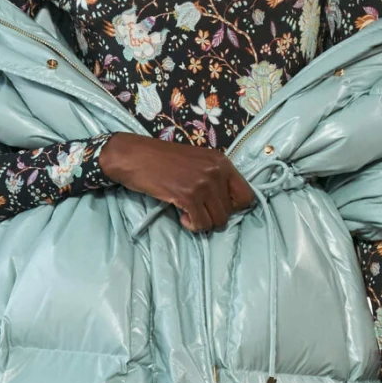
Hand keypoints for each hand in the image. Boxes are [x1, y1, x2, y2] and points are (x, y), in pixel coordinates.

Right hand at [99, 133, 254, 232]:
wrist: (134, 156)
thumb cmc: (162, 159)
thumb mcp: (197, 161)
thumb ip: (214, 177)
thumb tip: (226, 204)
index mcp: (222, 162)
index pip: (247, 196)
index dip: (234, 207)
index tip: (216, 206)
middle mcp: (216, 171)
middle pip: (231, 212)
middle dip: (214, 216)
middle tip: (197, 210)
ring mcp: (203, 183)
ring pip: (217, 221)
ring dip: (203, 223)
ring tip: (188, 213)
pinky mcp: (188, 196)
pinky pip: (201, 224)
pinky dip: (192, 225)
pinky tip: (181, 216)